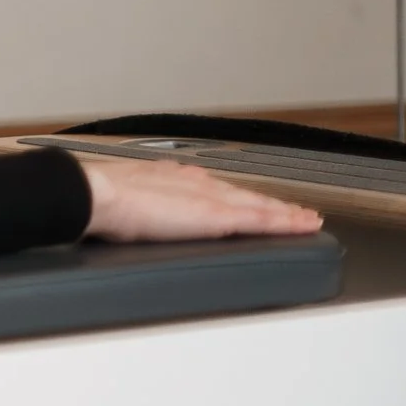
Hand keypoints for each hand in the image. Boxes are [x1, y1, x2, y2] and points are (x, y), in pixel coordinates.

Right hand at [78, 155, 322, 241]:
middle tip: (294, 211)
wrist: (98, 194)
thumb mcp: (122, 203)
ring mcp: (209, 197)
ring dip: (284, 212)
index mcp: (171, 178)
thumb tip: (128, 220)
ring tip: (307, 219)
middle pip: (243, 195)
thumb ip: (136, 208)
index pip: (215, 188)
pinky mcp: (217, 216)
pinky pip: (262, 220)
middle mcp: (196, 181)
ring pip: (259, 205)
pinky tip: (303, 227)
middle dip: (269, 204)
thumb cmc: (99, 201)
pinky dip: (286, 223)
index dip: (237, 197)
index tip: (250, 201)